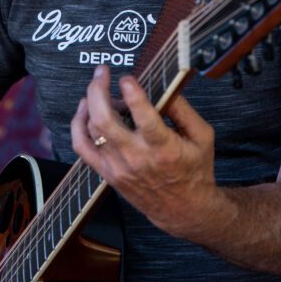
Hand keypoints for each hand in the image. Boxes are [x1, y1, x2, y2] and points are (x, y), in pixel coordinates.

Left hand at [71, 65, 218, 238]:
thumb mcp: (202, 136)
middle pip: (105, 120)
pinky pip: (81, 146)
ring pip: (91, 130)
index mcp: (163, 148)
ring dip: (91, 102)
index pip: (143, 118)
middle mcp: (136, 158)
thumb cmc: (195, 170)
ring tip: (100, 88)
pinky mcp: (107, 173)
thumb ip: (183, 109)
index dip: (132, 94)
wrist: (183, 209)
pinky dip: (78, 124)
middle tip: (102, 72)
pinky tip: (84, 109)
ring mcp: (118, 167)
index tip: (127, 78)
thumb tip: (164, 87)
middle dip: (99, 89)